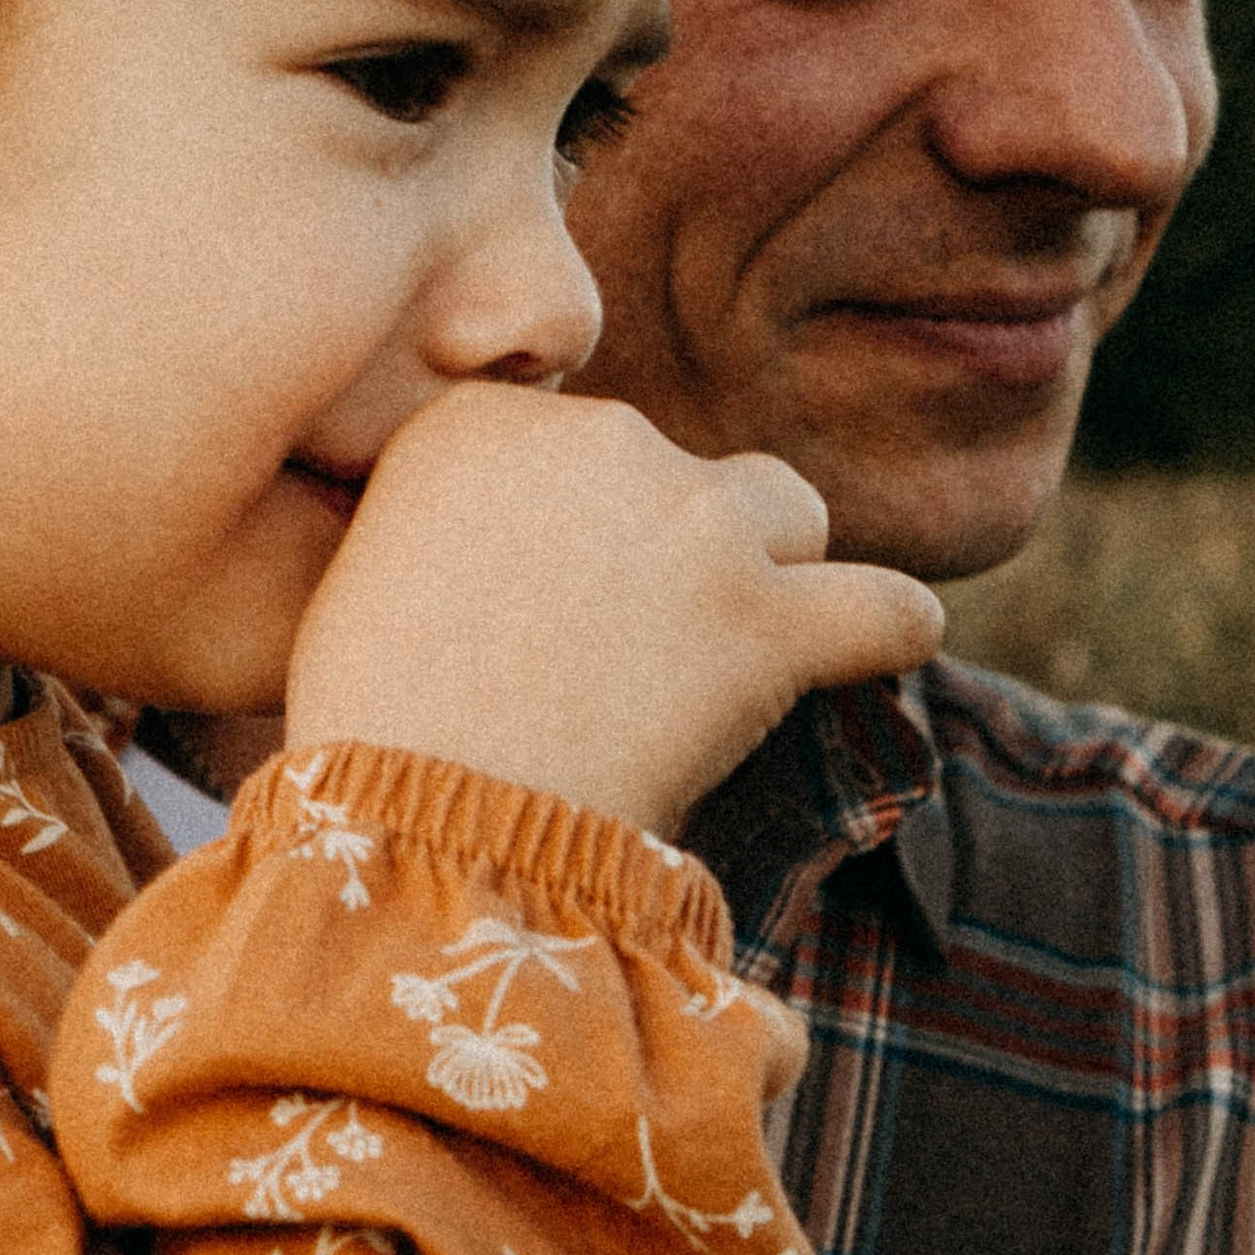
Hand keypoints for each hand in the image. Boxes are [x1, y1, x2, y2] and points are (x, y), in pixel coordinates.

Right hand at [284, 384, 943, 835]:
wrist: (414, 832)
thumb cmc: (371, 731)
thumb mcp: (368, 576)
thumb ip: (451, 517)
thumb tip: (524, 548)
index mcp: (484, 422)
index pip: (571, 444)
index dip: (569, 527)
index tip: (540, 607)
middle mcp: (595, 439)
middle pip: (677, 474)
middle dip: (663, 551)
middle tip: (617, 664)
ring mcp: (693, 521)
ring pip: (787, 513)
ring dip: (767, 574)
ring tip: (719, 668)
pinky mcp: (768, 619)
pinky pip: (887, 606)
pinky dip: (884, 633)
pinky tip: (869, 656)